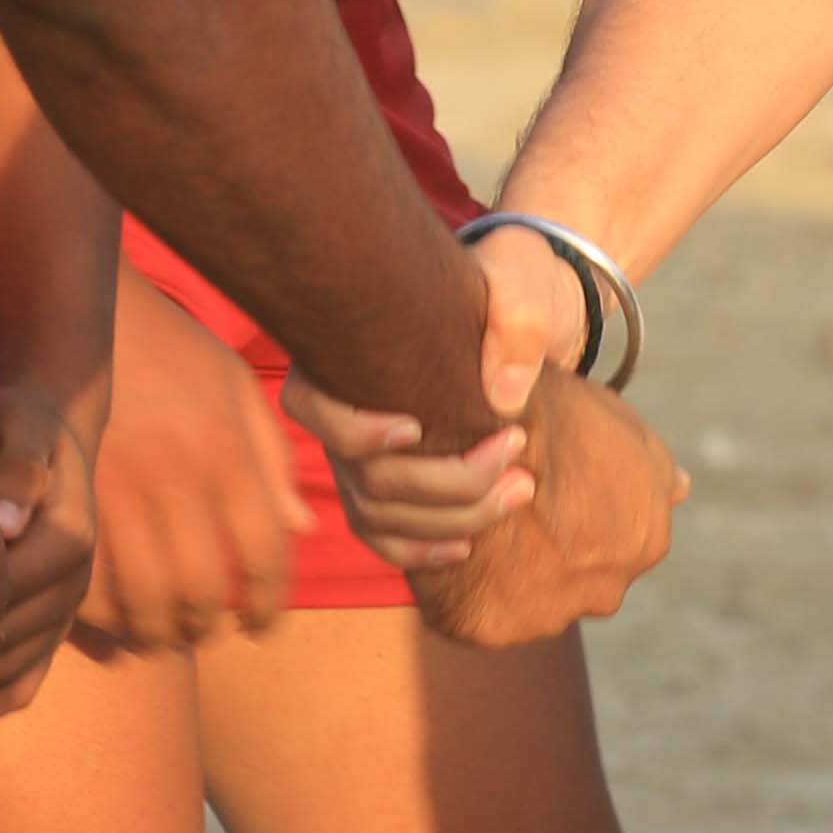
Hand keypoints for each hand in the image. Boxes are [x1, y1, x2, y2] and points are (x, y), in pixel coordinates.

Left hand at [0, 406, 90, 728]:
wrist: (46, 441)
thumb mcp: (21, 430)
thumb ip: (17, 471)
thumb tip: (6, 525)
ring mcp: (63, 615)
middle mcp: (74, 586)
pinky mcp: (50, 631)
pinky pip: (22, 684)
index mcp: (68, 539)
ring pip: (5, 673)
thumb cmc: (18, 428)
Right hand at [72, 271, 301, 654]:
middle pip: (202, 590)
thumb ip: (273, 459)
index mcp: (224, 452)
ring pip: (142, 600)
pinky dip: (103, 617)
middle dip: (210, 627)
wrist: (83, 315)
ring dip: (159, 633)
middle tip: (210, 632)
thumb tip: (301, 531)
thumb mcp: (237, 385)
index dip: (271, 604)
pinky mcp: (65, 499)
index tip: (265, 626)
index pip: (264, 554)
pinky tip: (117, 617)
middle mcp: (173, 479)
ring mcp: (114, 493)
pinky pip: (85, 584)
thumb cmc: (171, 348)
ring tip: (167, 635)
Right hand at [275, 219, 570, 570]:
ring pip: (379, 517)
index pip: (309, 406)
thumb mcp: (521, 281)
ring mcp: (360, 458)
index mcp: (346, 351)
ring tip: (518, 492)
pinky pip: (386, 539)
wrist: (523, 311)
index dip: (354, 431)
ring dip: (450, 520)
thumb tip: (503, 395)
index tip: (417, 427)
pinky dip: (423, 551)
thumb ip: (517, 322)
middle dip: (446, 483)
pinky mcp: (390, 487)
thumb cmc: (510, 285)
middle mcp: (340, 411)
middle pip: (366, 477)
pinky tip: (468, 544)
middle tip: (516, 458)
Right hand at [405, 374, 685, 649]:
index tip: (553, 495)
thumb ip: (654, 464)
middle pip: (582, 580)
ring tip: (483, 530)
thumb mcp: (618, 422)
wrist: (480, 431)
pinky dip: (472, 590)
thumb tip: (681, 487)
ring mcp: (550, 614)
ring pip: (533, 600)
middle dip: (557, 555)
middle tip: (518, 515)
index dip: (582, 517)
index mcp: (647, 540)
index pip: (621, 544)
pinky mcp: (493, 627)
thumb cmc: (552, 414)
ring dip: (516, 577)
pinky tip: (460, 549)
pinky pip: (483, 613)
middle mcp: (608, 589)